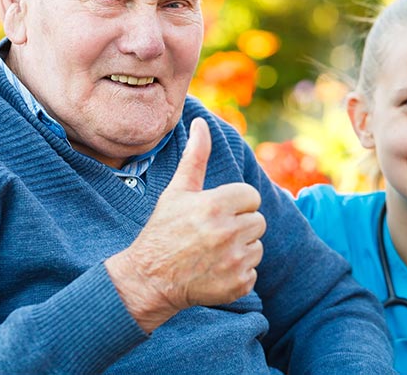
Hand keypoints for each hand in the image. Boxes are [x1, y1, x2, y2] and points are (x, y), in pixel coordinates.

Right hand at [105, 118, 265, 332]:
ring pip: (257, 246)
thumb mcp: (178, 191)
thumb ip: (195, 156)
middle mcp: (227, 232)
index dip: (235, 204)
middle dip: (239, 225)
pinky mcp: (237, 285)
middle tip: (213, 233)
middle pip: (258, 221)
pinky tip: (214, 271)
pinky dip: (237, 273)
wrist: (149, 279)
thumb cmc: (164, 230)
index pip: (251, 197)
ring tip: (213, 251)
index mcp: (215, 205)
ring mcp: (233, 261)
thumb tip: (201, 122)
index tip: (215, 212)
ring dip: (240, 249)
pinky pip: (252, 272)